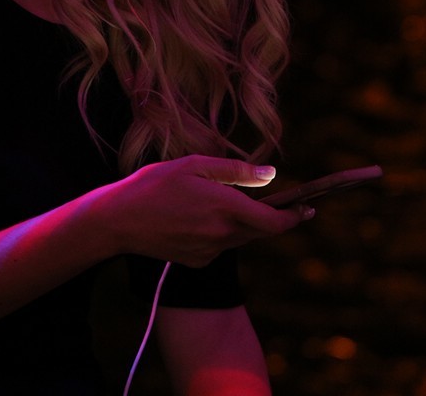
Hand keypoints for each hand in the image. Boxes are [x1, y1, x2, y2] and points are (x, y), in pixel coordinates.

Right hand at [93, 155, 310, 266]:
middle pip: (260, 230)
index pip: (274, 222)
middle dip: (269, 217)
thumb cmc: (154, 185)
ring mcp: (209, 251)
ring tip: (222, 202)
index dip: (294, 217)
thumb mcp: (194, 165)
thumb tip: (271, 175)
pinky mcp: (197, 261)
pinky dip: (220, 232)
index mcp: (224, 207)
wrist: (119, 221)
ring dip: (243, 224)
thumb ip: (236, 171)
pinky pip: (220, 245)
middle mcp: (221, 234)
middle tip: (274, 201)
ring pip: (240, 238)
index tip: (307, 208)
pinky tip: (197, 217)